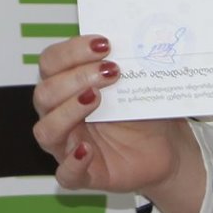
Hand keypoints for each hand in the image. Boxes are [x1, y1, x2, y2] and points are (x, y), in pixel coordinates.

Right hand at [32, 35, 193, 199]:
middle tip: (110, 71)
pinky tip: (88, 150)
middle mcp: (60, 114)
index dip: (71, 51)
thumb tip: (130, 37)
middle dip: (74, 77)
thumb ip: (125, 62)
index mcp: (66, 86)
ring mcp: (68, 146)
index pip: (50, 62)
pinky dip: (73, 162)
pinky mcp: (83, 175)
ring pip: (46, 130)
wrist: (167, 149)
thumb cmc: (144, 111)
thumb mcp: (135, 82)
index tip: (104, 44)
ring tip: (96, 99)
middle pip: (44, 93)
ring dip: (68, 111)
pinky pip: (65, 175)